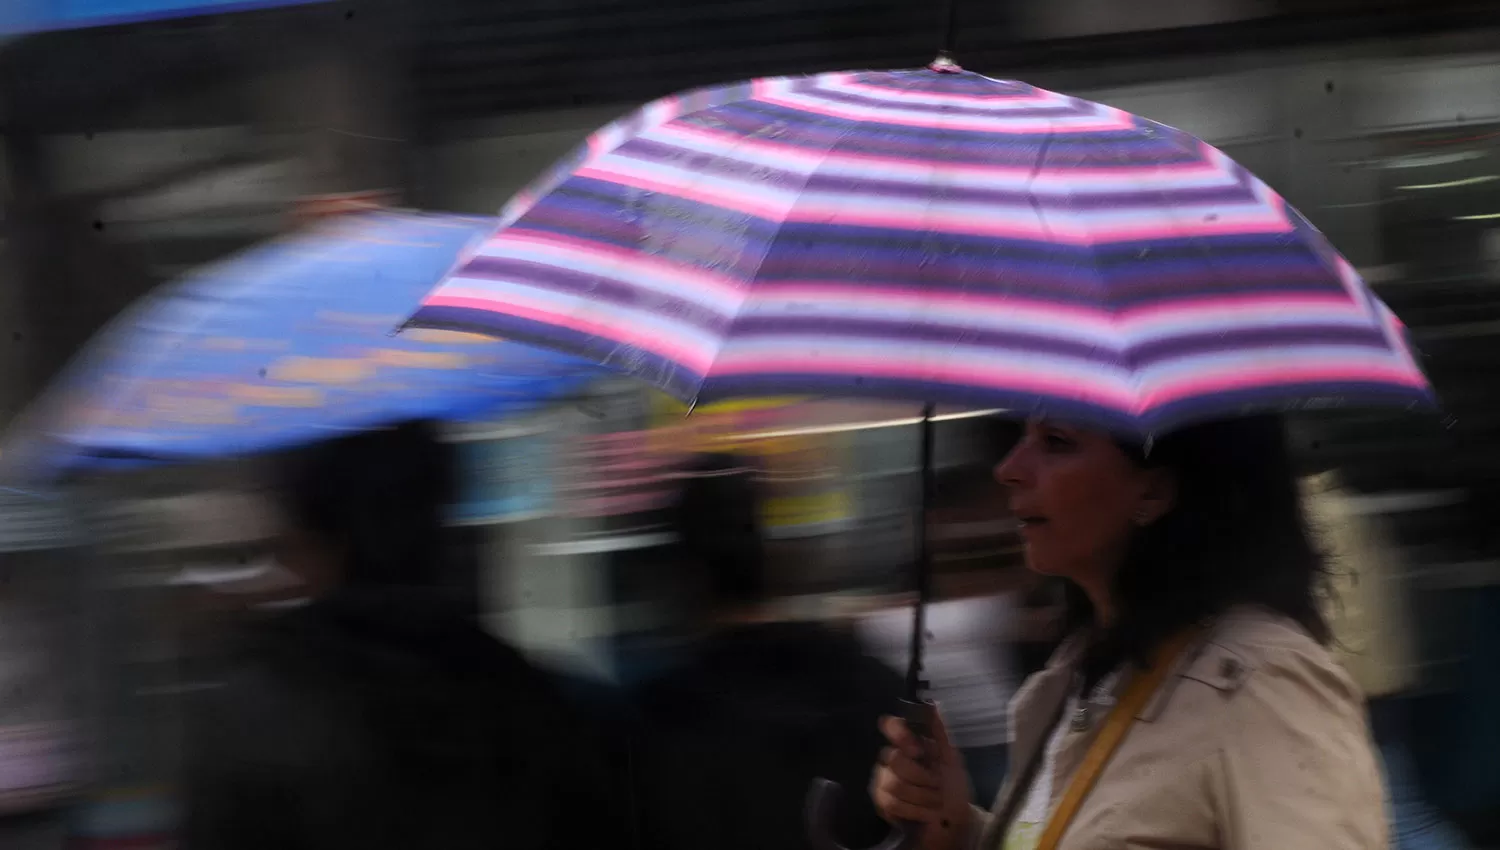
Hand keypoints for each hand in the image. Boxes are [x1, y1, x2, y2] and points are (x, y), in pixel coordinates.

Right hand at [869, 709, 974, 849]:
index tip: (918, 750)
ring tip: (936, 802)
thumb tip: (932, 704)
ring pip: (894, 783)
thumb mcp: (952, 759)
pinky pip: (892, 803)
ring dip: (922, 796)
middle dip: (921, 776)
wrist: (955, 822)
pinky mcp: (882, 803)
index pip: (892, 726)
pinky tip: (927, 813)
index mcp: (909, 744)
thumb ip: (940, 733)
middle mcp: (892, 758)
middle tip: (938, 785)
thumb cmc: (954, 788)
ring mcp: (884, 780)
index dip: (900, 735)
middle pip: (894, 759)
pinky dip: (915, 810)